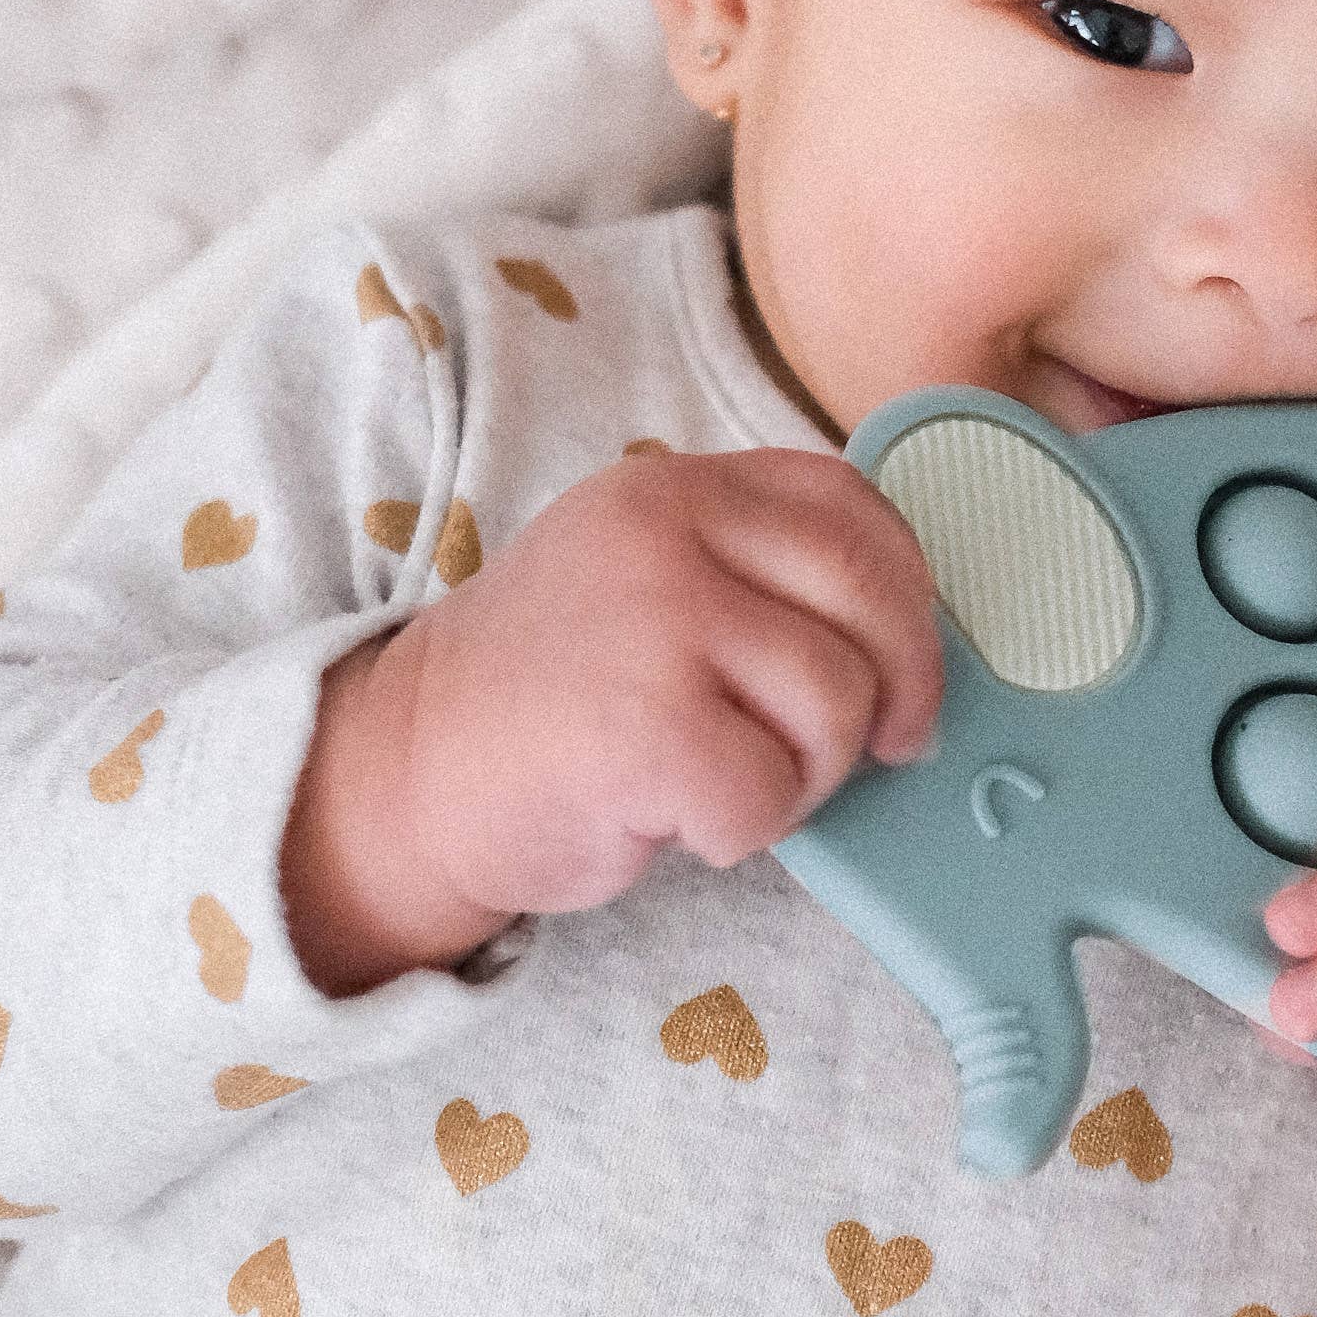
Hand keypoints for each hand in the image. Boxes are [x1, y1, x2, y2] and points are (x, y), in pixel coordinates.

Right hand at [282, 449, 943, 990]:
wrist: (406, 774)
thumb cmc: (552, 700)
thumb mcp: (647, 583)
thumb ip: (756, 576)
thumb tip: (911, 643)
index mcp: (679, 486)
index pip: (851, 507)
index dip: (908, 593)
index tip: (901, 663)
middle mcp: (668, 530)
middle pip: (871, 597)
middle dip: (898, 690)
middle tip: (875, 749)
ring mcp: (656, 620)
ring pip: (836, 702)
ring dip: (808, 774)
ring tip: (727, 782)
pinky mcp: (646, 725)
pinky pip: (770, 792)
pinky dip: (742, 831)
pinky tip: (674, 818)